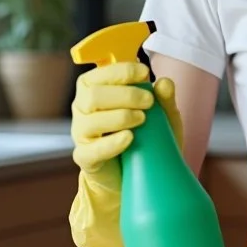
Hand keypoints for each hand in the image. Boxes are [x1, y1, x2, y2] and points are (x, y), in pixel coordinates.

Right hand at [68, 61, 182, 246]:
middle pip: (93, 94)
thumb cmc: (148, 136)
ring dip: (119, 116)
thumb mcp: (163, 116)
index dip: (121, 71)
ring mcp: (81, 134)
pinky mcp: (85, 158)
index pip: (100, 74)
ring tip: (142, 119)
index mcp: (96, 90)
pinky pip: (92, 149)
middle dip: (124, 94)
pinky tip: (129, 138)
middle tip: (148, 102)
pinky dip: (111, 143)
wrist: (139, 175)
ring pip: (90, 120)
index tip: (145, 72)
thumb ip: (164, 99)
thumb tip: (164, 83)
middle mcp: (83, 108)